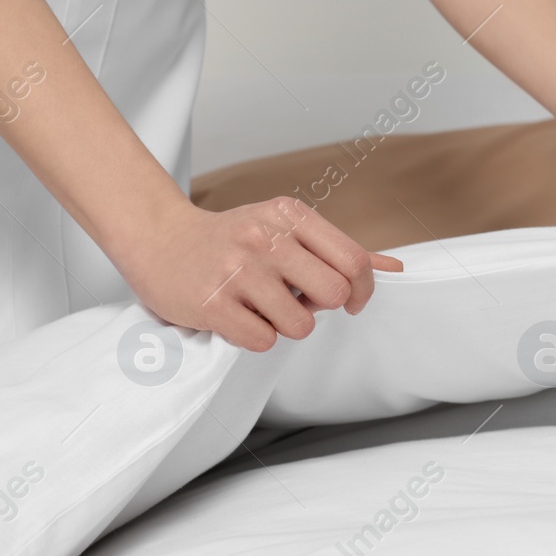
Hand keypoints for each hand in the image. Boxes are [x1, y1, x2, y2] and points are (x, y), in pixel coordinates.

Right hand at [117, 197, 402, 350]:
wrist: (160, 239)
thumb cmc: (234, 239)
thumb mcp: (287, 229)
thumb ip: (339, 250)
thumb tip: (395, 266)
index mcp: (290, 215)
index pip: (354, 261)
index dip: (363, 291)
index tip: (351, 302)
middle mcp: (264, 238)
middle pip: (333, 294)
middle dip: (322, 308)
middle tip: (299, 302)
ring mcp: (236, 270)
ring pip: (300, 325)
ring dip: (286, 326)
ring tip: (262, 307)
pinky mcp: (211, 303)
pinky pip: (263, 341)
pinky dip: (256, 337)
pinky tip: (238, 316)